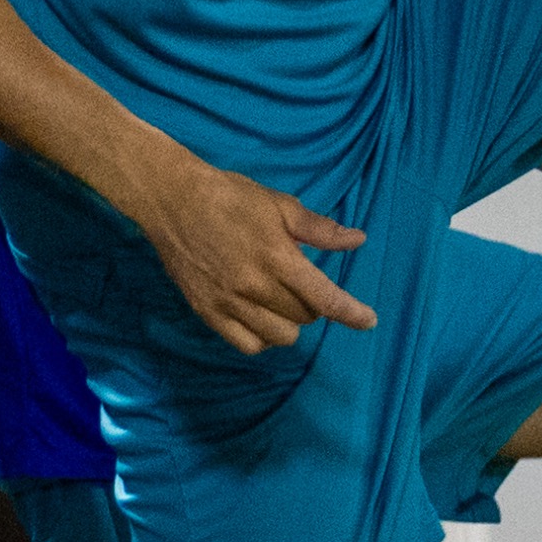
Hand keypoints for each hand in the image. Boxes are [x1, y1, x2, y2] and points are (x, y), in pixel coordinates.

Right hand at [131, 147, 374, 357]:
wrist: (173, 200)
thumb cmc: (230, 197)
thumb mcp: (279, 205)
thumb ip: (320, 229)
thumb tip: (357, 239)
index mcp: (277, 258)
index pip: (324, 297)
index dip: (351, 313)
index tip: (369, 321)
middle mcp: (255, 287)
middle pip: (304, 317)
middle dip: (312, 304)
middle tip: (300, 282)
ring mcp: (229, 303)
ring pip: (279, 336)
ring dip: (289, 322)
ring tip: (280, 301)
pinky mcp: (207, 313)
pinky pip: (248, 344)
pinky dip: (262, 337)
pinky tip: (260, 317)